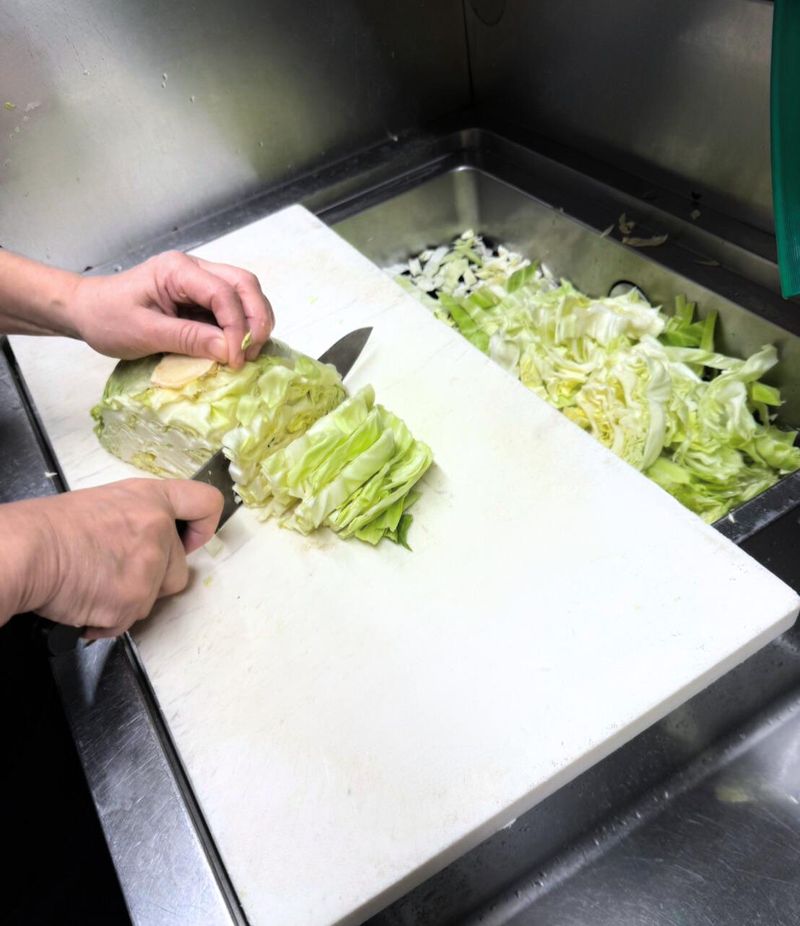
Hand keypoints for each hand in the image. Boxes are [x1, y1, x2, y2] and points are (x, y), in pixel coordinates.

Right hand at [0, 479, 222, 639]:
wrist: (27, 552)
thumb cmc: (54, 528)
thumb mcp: (109, 503)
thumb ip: (143, 518)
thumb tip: (156, 539)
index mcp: (153, 500)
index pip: (205, 504)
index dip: (204, 526)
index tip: (192, 538)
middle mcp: (159, 530)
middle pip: (181, 568)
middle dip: (155, 577)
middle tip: (117, 568)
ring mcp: (149, 568)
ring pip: (155, 598)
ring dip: (131, 598)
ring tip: (96, 581)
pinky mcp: (134, 600)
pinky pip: (130, 620)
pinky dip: (108, 618)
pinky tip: (87, 599)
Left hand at [70, 251, 274, 368]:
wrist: (86, 311)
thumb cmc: (108, 319)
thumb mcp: (145, 332)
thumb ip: (189, 339)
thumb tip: (229, 351)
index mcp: (178, 270)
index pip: (223, 293)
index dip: (237, 327)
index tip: (234, 360)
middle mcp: (195, 269)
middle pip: (245, 284)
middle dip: (257, 319)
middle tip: (252, 354)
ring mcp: (200, 282)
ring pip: (245, 293)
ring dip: (255, 322)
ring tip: (249, 353)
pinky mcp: (201, 298)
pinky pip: (233, 307)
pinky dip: (243, 326)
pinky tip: (239, 347)